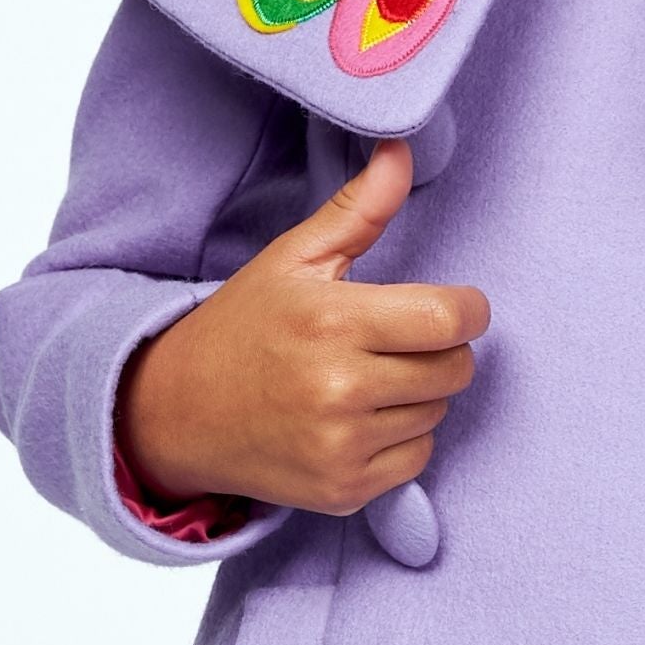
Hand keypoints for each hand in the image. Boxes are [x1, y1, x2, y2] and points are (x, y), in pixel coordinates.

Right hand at [114, 137, 488, 514]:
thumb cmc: (244, 326)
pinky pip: (417, 457)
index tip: (455, 303)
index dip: (468, 308)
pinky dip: (403, 437)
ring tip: (371, 375)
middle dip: (444, 348)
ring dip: (421, 392)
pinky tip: (361, 416)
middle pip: (454, 368)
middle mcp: (339, 390)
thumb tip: (402, 152)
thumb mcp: (294, 258)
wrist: (176, 413)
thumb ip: (359, 209)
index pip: (449, 319)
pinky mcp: (342, 491)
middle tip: (402, 338)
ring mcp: (340, 447)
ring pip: (438, 412)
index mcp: (333, 321)